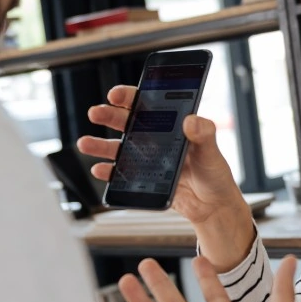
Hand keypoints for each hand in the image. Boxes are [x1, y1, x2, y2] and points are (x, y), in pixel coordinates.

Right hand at [77, 85, 255, 269]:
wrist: (212, 207)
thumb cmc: (215, 175)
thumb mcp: (212, 152)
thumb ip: (204, 135)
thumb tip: (192, 120)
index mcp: (172, 125)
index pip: (147, 103)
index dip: (130, 96)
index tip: (117, 94)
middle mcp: (156, 139)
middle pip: (127, 122)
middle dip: (109, 115)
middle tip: (96, 112)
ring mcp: (147, 159)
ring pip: (118, 147)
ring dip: (100, 144)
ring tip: (85, 143)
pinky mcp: (143, 179)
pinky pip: (120, 174)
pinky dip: (108, 172)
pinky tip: (100, 169)